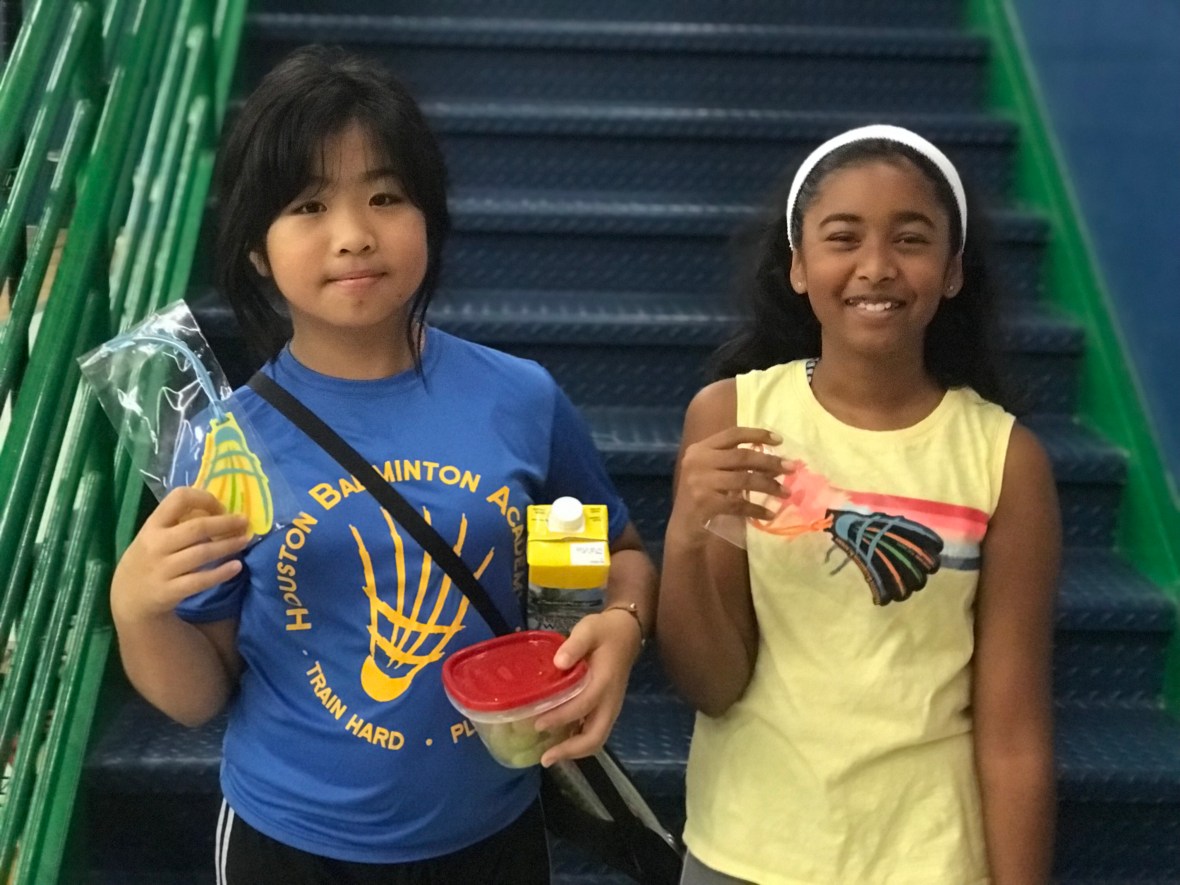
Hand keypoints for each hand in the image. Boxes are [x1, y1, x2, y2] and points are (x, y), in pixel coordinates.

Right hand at [111, 486, 252, 624]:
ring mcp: (162, 569)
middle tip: (244, 522)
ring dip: (228, 545)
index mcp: (152, 525)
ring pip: (202, 553)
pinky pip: (201, 580)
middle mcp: (156, 544)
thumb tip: (219, 509)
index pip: (179, 499)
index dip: (205, 499)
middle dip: (225, 523)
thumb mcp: (154, 535)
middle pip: (197, 528)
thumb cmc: (149, 558)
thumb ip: (178, 522)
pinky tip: (237, 566)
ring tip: (245, 540)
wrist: (128, 597)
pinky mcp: (170, 591)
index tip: (221, 507)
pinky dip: (222, 573)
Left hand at [533, 607, 642, 765]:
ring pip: (596, 739)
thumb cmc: (604, 631)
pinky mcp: (607, 709)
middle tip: (545, 758)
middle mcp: (610, 700)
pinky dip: (578, 743)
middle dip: (571, 750)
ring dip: (574, 751)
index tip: (538, 724)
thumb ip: (575, 644)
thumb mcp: (589, 629)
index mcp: (605, 681)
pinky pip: (594, 733)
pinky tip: (559, 742)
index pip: (583, 706)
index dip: (561, 717)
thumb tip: (559, 663)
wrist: (626, 633)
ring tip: (549, 756)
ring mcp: (611, 707)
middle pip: (596, 737)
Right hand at [670, 426, 789, 539]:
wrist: (684, 526)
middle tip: (791, 468)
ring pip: (744, 479)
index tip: (780, 441)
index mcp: (700, 448)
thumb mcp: (715, 473)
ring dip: (769, 486)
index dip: (757, 434)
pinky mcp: (705, 503)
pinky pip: (739, 504)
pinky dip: (757, 509)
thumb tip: (776, 462)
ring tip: (786, 492)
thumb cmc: (704, 495)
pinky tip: (770, 513)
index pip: (732, 434)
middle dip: (770, 462)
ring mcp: (700, 482)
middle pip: (742, 456)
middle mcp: (698, 461)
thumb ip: (737, 464)